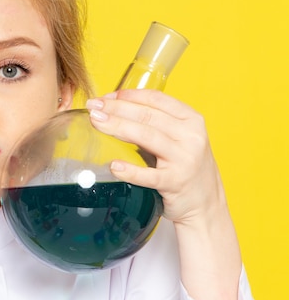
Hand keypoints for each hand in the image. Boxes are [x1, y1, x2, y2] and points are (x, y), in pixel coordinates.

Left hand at [85, 89, 225, 224]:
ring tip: (96, 122)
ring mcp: (185, 160)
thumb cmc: (183, 166)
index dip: (127, 95)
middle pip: (147, 116)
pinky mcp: (176, 183)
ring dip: (118, 127)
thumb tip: (110, 109)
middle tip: (92, 106)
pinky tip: (113, 165)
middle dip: (116, 108)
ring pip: (147, 137)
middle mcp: (191, 136)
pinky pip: (150, 176)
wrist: (206, 203)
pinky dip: (131, 171)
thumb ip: (152, 124)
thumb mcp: (176, 138)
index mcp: (190, 119)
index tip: (104, 96)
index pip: (156, 99)